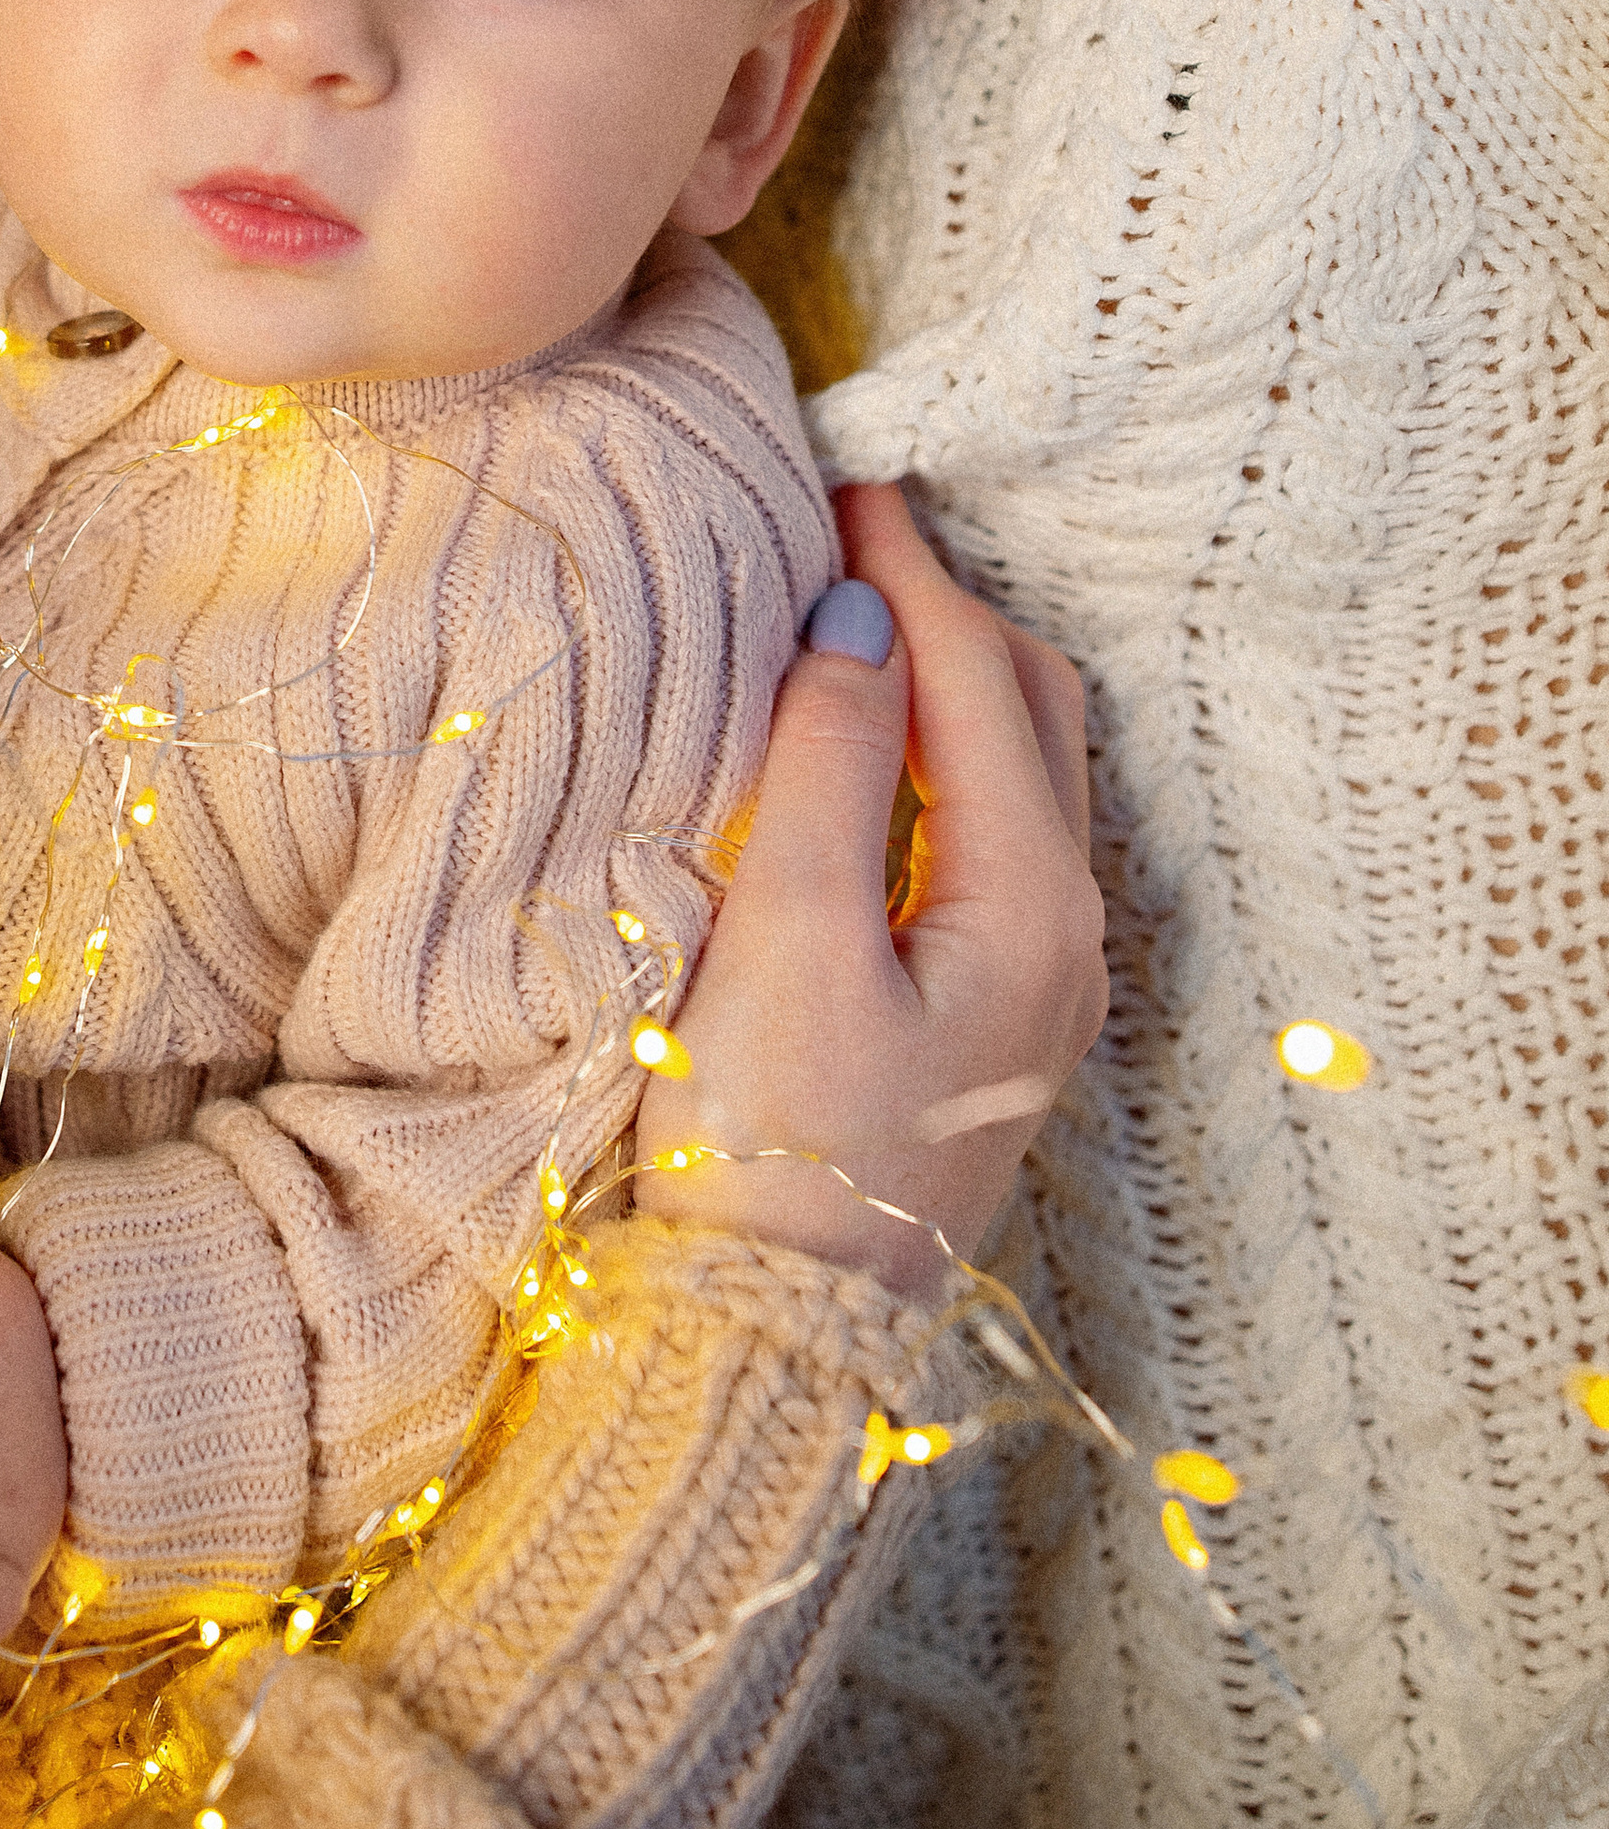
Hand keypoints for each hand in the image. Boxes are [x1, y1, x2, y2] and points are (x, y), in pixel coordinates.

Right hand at [635, 482, 1105, 1299]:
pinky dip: (937, 754)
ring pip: (1015, 773)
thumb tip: (860, 621)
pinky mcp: (982, 1017)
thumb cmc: (765, 1152)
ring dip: (946, 679)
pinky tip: (865, 743)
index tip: (839, 482)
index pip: (979, 682)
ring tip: (848, 613)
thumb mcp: (786, 941)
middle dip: (944, 610)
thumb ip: (830, 767)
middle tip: (841, 531)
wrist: (766, 1345)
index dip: (908, 573)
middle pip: (1028, 713)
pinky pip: (985, 834)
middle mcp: (1063, 937)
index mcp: (1031, 907)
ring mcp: (1033, 983)